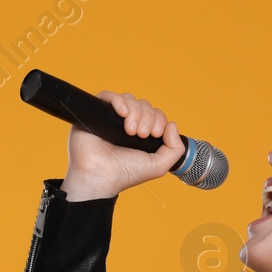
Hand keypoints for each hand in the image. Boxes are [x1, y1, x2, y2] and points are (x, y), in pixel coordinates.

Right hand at [61, 90, 186, 200]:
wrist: (101, 175)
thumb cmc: (127, 173)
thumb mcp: (159, 165)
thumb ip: (175, 148)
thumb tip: (172, 124)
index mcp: (141, 134)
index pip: (155, 114)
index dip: (159, 120)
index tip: (154, 134)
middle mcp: (127, 124)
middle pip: (144, 105)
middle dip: (147, 117)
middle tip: (141, 134)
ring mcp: (112, 118)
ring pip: (129, 99)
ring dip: (135, 112)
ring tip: (130, 130)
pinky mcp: (96, 113)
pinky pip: (108, 95)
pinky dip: (118, 101)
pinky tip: (122, 113)